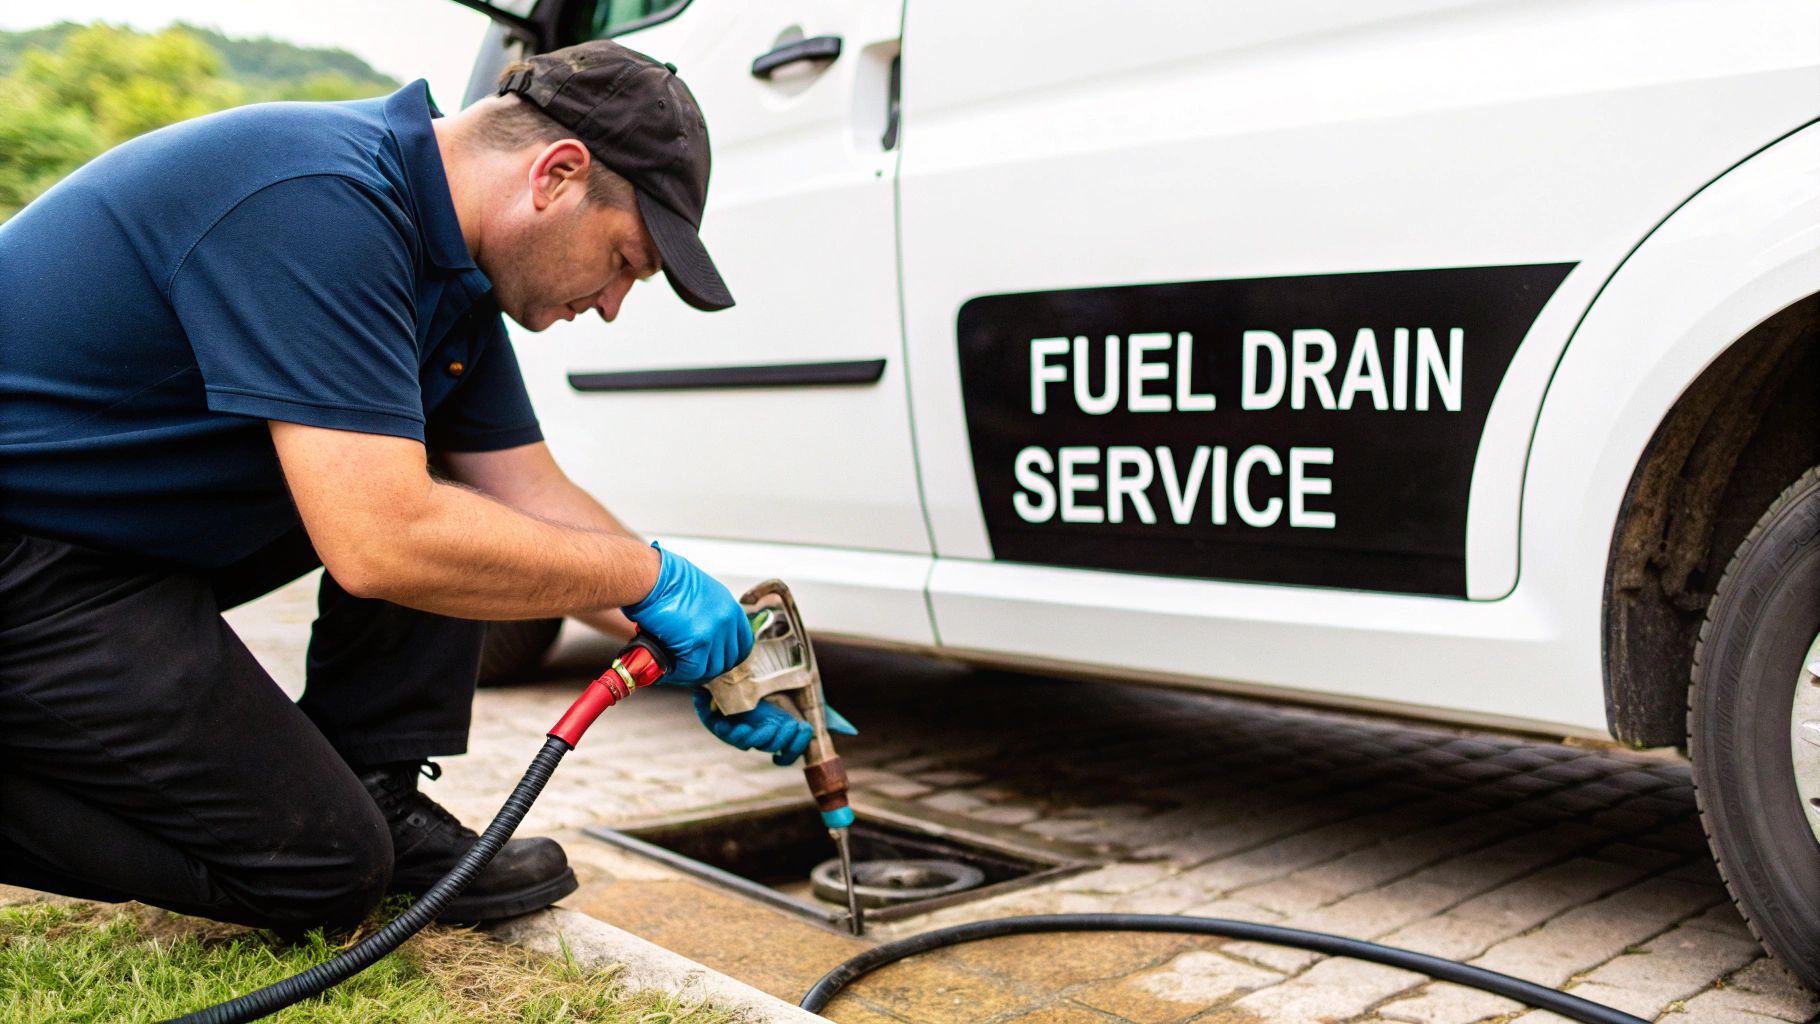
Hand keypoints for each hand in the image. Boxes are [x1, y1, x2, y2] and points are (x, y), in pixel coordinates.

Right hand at [622, 542, 752, 683]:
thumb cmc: (664, 580)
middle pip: (729, 658)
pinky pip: (693, 670)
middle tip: (690, 667)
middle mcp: (727, 619)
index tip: (714, 660)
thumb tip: (699, 638)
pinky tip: (668, 669)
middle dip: (709, 666)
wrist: (649, 578)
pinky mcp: (698, 643)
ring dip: (692, 671)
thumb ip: (706, 615)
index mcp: (729, 607)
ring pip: (711, 668)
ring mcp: (715, 632)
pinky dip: (680, 674)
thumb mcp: (697, 593)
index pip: (743, 643)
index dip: (728, 656)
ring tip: (675, 667)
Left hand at [692, 688, 857, 765]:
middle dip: (781, 740)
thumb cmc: (770, 673)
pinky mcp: (713, 716)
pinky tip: (743, 724)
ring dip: (759, 738)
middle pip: (768, 747)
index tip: (803, 733)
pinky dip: (732, 731)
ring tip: (768, 726)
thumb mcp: (802, 692)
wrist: (743, 654)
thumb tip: (849, 731)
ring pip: (746, 743)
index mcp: (775, 727)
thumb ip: (824, 711)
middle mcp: (756, 729)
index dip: (793, 750)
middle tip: (790, 726)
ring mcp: (735, 724)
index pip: (785, 753)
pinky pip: (721, 731)